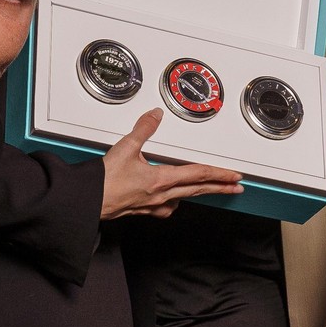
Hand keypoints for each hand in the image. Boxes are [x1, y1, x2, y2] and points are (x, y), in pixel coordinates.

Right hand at [99, 109, 243, 219]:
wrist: (89, 201)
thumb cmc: (104, 181)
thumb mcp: (125, 148)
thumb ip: (143, 129)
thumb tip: (155, 116)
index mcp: (161, 179)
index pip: (198, 175)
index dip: (219, 174)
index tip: (234, 176)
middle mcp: (161, 195)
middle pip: (198, 190)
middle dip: (220, 188)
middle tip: (236, 188)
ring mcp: (154, 205)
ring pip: (184, 199)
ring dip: (199, 194)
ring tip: (210, 190)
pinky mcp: (143, 210)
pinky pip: (166, 207)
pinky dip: (175, 201)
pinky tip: (173, 200)